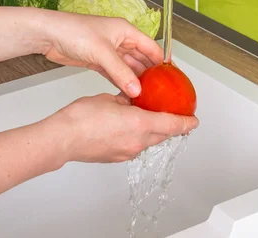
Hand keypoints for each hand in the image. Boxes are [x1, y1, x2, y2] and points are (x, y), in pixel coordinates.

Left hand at [41, 12, 162, 96]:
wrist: (48, 35)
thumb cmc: (74, 32)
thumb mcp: (102, 53)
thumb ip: (121, 72)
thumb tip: (137, 90)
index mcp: (126, 31)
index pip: (152, 47)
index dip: (162, 62)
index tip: (171, 78)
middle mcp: (120, 40)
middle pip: (142, 59)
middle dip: (150, 74)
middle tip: (160, 92)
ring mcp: (109, 51)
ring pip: (128, 68)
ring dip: (135, 81)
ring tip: (146, 96)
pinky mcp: (98, 61)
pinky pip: (115, 73)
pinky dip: (122, 83)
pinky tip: (128, 94)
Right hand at [46, 93, 198, 163]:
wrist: (63, 139)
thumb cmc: (81, 118)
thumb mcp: (109, 99)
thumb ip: (126, 100)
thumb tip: (131, 98)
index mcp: (140, 124)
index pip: (172, 125)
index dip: (186, 123)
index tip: (194, 120)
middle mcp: (138, 142)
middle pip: (163, 135)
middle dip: (171, 127)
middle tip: (176, 119)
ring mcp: (127, 152)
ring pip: (148, 141)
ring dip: (152, 131)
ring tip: (147, 119)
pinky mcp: (117, 157)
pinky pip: (134, 146)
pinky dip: (137, 137)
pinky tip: (127, 128)